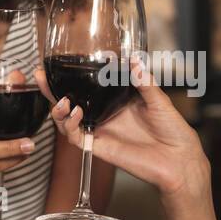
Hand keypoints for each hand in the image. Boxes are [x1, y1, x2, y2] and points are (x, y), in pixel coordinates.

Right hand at [34, 58, 205, 196]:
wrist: (180, 159)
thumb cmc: (174, 131)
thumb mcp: (159, 100)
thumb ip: (143, 81)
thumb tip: (133, 60)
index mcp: (117, 100)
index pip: (88, 86)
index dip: (71, 77)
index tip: (61, 63)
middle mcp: (105, 115)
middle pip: (70, 102)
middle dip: (51, 90)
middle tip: (40, 76)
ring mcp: (101, 131)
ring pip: (68, 121)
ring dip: (58, 110)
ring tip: (62, 101)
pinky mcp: (100, 147)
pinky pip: (78, 138)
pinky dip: (71, 126)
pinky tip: (74, 113)